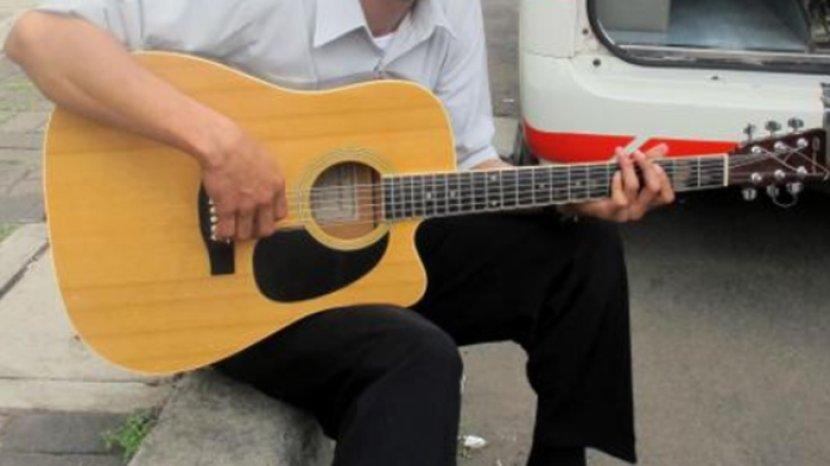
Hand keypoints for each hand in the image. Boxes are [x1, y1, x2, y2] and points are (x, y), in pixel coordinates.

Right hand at [201, 127, 286, 241]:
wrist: (224, 145)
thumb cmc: (242, 145)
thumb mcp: (266, 159)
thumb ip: (268, 176)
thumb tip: (264, 183)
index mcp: (276, 186)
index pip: (280, 214)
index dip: (270, 218)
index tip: (263, 217)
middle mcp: (264, 199)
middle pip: (265, 229)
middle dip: (256, 230)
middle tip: (248, 227)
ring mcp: (246, 205)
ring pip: (245, 233)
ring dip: (238, 233)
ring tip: (232, 229)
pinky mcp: (227, 208)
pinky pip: (227, 230)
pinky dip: (223, 233)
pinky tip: (220, 231)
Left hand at [561, 144, 674, 221]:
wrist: (579, 196)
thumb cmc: (604, 184)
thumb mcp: (629, 169)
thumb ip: (647, 160)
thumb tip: (664, 147)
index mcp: (646, 202)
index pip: (666, 196)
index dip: (665, 179)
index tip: (656, 163)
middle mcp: (638, 210)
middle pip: (654, 188)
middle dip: (646, 166)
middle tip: (637, 153)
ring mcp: (626, 214)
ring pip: (635, 187)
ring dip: (627, 167)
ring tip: (621, 158)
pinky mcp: (613, 213)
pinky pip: (621, 197)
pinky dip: (617, 181)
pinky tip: (613, 174)